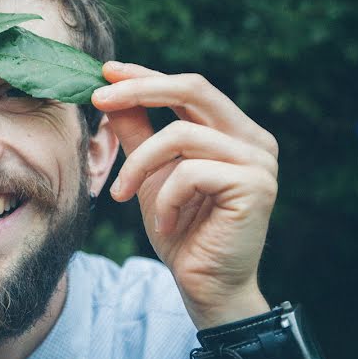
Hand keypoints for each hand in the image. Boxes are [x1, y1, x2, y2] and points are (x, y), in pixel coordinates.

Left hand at [92, 62, 278, 327]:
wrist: (206, 287)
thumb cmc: (180, 232)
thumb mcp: (150, 175)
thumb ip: (138, 135)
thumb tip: (110, 96)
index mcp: (232, 131)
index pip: (188, 88)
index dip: (146, 75)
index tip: (106, 71)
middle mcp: (252, 138)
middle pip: (193, 88)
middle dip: (140, 90)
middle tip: (99, 98)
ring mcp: (258, 160)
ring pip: (182, 135)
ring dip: (140, 165)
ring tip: (124, 196)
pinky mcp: (255, 184)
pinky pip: (190, 172)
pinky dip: (165, 197)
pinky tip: (164, 223)